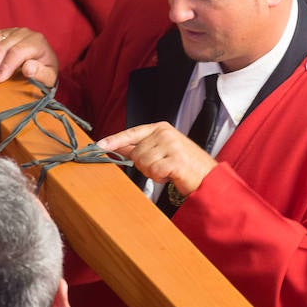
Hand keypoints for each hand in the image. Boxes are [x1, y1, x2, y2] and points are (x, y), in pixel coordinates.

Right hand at [0, 27, 58, 86]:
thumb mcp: (49, 77)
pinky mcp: (3, 32)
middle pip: (3, 46)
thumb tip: (28, 68)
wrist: (43, 61)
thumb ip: (42, 74)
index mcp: (37, 42)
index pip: (18, 51)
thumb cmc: (45, 71)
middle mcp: (25, 33)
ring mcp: (13, 31)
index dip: (6, 65)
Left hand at [98, 121, 216, 195]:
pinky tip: (171, 175)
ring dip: (153, 172)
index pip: (133, 133)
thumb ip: (142, 147)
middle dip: (145, 165)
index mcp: (162, 128)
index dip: (115, 140)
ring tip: (168, 171)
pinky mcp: (175, 160)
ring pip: (143, 163)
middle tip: (161, 166)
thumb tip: (118, 146)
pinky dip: (160, 178)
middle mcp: (166, 134)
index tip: (99, 145)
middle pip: (136, 153)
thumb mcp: (163, 149)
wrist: (208, 177)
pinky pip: (154, 172)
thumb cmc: (186, 164)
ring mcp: (171, 146)